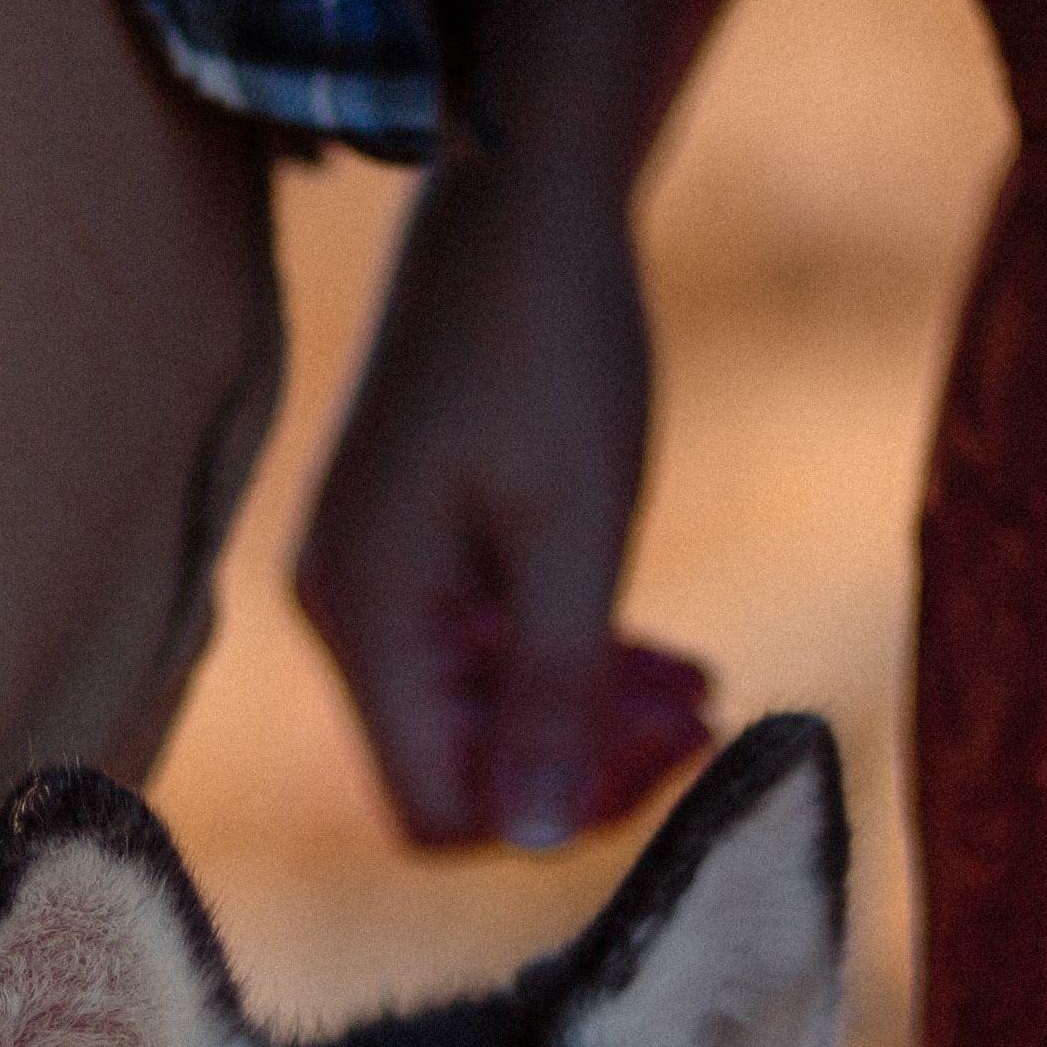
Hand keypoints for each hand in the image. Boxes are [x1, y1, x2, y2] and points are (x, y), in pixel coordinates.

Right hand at [290, 142, 716, 851]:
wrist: (521, 202)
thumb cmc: (552, 349)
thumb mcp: (579, 532)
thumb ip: (556, 694)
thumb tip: (534, 843)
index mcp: (366, 613)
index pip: (434, 807)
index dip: (548, 810)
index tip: (660, 748)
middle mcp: (345, 610)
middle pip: (458, 768)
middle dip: (584, 761)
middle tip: (701, 716)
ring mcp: (375, 582)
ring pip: (480, 717)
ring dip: (589, 717)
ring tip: (697, 688)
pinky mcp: (414, 554)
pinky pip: (483, 657)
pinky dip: (566, 667)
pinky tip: (654, 656)